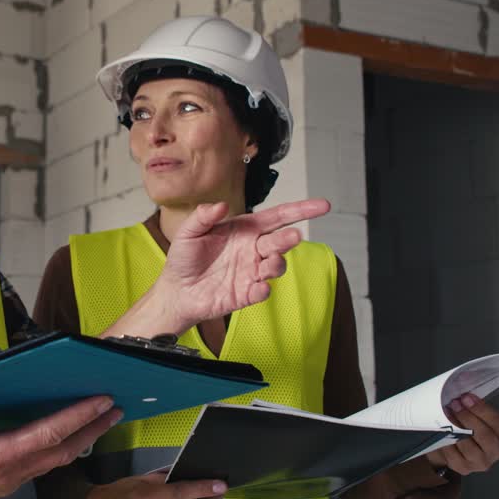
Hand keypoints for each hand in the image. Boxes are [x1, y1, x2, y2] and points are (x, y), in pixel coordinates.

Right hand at [0, 392, 121, 498]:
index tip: (101, 401)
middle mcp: (9, 471)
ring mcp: (9, 480)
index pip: (49, 433)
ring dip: (81, 440)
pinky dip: (62, 449)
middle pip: (63, 449)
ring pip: (56, 460)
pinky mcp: (4, 482)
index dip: (78, 417)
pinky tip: (65, 439)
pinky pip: (43, 465)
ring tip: (100, 421)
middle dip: (92, 429)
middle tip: (117, 410)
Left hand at [157, 199, 331, 332]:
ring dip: (277, 264)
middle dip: (289, 238)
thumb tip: (219, 205)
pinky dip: (264, 290)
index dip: (300, 210)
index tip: (321, 206)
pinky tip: (259, 288)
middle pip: (280, 241)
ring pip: (277, 265)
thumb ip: (203, 217)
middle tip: (293, 236)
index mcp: (245, 229)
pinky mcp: (247, 293)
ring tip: (269, 263)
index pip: (278, 217)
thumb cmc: (185, 258)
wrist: (176, 291)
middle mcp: (253, 249)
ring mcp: (252, 271)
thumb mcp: (189, 232)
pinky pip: (262, 291)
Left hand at [425, 393, 498, 475]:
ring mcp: (480, 462)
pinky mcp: (464, 469)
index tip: (466, 398)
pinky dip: (447, 442)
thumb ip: (472, 406)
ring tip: (446, 415)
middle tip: (455, 405)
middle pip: (486, 436)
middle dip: (469, 419)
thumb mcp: (473, 415)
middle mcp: (495, 451)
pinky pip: (454, 456)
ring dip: (456, 430)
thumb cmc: (466, 426)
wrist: (450, 447)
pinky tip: (441, 431)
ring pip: (470, 448)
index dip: (482, 410)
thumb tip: (461, 392)